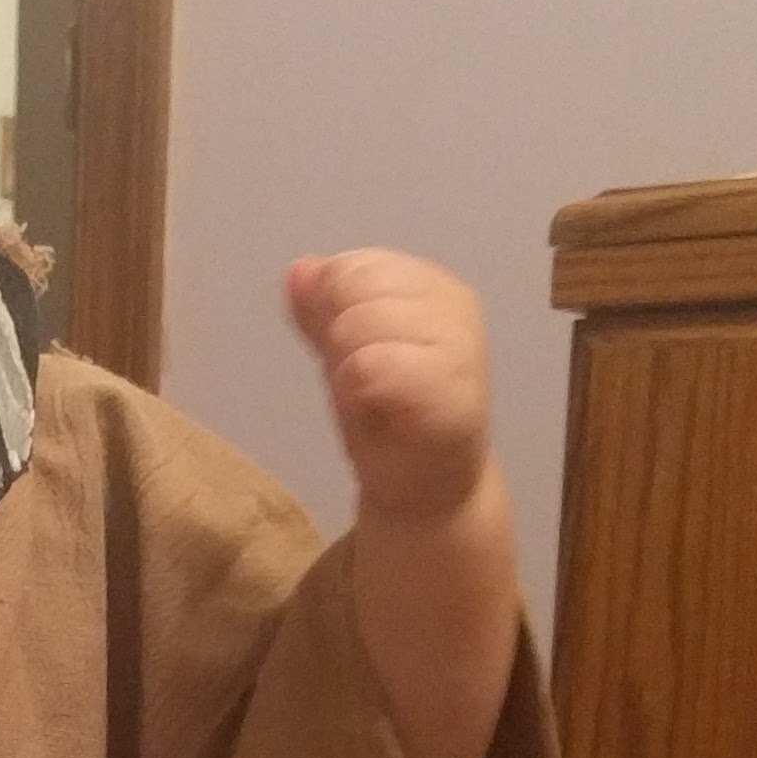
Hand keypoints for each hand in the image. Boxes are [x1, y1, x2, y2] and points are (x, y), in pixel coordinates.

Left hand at [286, 250, 489, 522]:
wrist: (429, 492)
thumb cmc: (389, 419)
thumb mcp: (346, 351)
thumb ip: (323, 309)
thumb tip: (299, 271)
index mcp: (430, 285)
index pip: (355, 266)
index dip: (333, 309)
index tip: (354, 355)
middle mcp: (452, 303)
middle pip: (354, 286)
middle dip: (340, 337)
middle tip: (365, 382)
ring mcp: (458, 344)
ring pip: (357, 324)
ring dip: (348, 368)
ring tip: (375, 399)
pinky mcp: (449, 390)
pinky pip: (370, 366)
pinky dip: (357, 391)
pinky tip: (379, 412)